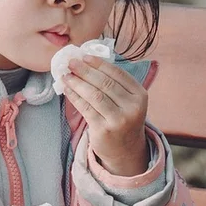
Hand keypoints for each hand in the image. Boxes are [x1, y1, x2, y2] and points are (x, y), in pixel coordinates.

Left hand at [62, 55, 149, 176]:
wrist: (125, 150)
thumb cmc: (123, 119)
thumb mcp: (128, 101)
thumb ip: (115, 84)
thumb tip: (87, 62)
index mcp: (140, 95)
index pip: (118, 74)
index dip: (99, 64)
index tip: (84, 56)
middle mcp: (132, 107)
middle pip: (105, 83)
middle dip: (85, 70)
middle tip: (70, 62)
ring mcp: (119, 120)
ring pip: (94, 95)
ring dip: (77, 82)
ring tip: (66, 75)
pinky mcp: (104, 130)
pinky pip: (85, 108)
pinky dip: (74, 96)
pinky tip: (67, 89)